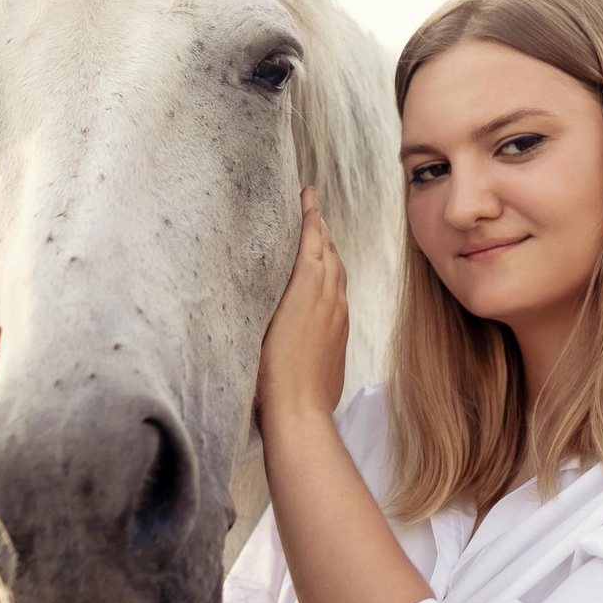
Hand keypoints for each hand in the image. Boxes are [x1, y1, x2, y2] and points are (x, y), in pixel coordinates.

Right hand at [254, 185, 346, 434]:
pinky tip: (324, 282)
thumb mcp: (262, 324)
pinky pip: (340, 292)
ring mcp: (338, 316)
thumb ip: (275, 292)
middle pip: (329, 251)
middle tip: (311, 210)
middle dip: (320, 228)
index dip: (310, 214)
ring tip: (318, 239)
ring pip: (337, 271)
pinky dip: (333, 275)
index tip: (308, 191)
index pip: (313, 240)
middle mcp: (329, 296)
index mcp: (308, 286)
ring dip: (328, 251)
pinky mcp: (340, 334)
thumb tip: (281, 270)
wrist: (299, 410)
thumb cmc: (271, 373)